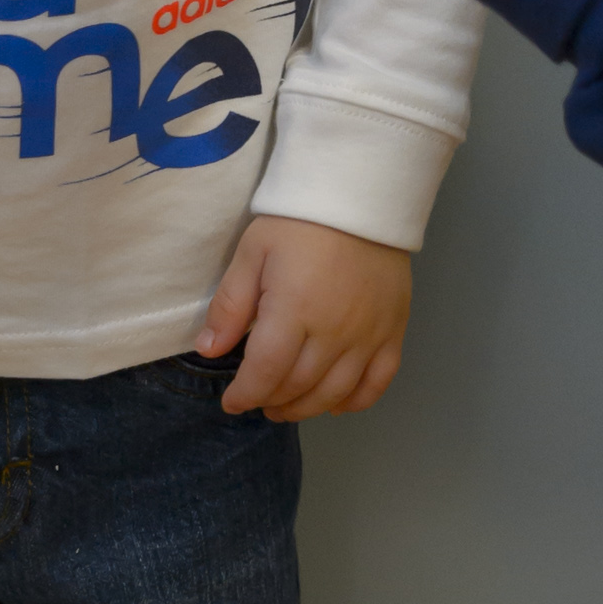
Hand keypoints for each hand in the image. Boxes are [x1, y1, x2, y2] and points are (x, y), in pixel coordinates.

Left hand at [198, 216, 408, 419]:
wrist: (360, 195)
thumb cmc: (299, 221)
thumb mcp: (253, 253)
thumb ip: (230, 305)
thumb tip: (208, 349)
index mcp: (295, 310)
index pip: (266, 372)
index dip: (245, 394)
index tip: (231, 401)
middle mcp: (335, 331)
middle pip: (299, 386)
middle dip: (271, 401)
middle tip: (257, 401)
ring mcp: (369, 334)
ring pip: (336, 392)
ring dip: (306, 408)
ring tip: (286, 407)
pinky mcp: (394, 330)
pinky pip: (378, 381)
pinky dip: (356, 401)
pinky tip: (335, 403)